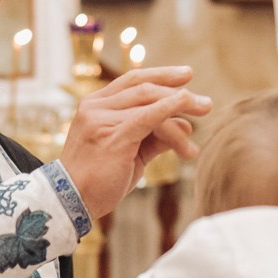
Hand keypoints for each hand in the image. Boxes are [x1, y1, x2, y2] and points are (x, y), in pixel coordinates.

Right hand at [59, 66, 209, 220]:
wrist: (71, 202)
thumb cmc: (98, 180)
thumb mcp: (130, 153)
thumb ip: (154, 137)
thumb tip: (186, 126)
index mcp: (94, 105)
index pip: (131, 81)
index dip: (160, 75)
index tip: (186, 76)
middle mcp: (95, 107)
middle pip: (143, 87)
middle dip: (177, 90)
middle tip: (205, 102)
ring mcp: (102, 119)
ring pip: (149, 101)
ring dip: (182, 105)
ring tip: (205, 112)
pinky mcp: (114, 135)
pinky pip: (148, 116)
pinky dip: (170, 108)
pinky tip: (185, 104)